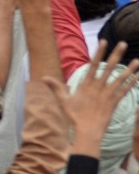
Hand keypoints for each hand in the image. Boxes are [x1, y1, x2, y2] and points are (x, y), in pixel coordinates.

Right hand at [67, 41, 138, 157]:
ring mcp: (108, 95)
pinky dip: (131, 84)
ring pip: (121, 79)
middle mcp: (99, 87)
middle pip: (109, 68)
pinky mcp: (115, 103)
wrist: (87, 131)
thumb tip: (43, 77)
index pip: (94, 65)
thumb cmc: (74, 116)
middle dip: (116, 55)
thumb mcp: (63, 101)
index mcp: (87, 85)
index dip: (99, 52)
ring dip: (130, 69)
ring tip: (137, 60)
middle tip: (124, 43)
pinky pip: (125, 91)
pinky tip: (137, 77)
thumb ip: (56, 87)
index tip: (104, 42)